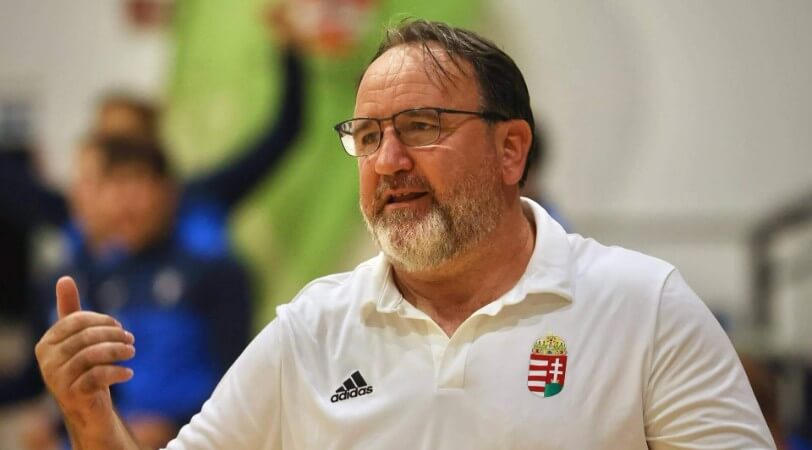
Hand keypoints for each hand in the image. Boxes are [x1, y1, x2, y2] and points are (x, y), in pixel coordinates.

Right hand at [34, 276, 135, 423]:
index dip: (102, 320)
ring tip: (132, 352)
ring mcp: (57, 379)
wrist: (87, 407)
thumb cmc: (84, 367)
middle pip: (85, 337)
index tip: (120, 327)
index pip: (76, 320)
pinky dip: (117, 372)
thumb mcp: (78, 338)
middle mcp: (46, 361)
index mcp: (46, 343)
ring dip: (117, 351)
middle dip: (113, 335)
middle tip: (131, 339)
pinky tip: (129, 373)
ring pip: (91, 355)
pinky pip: (97, 377)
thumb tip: (64, 278)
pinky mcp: (71, 396)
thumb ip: (71, 310)